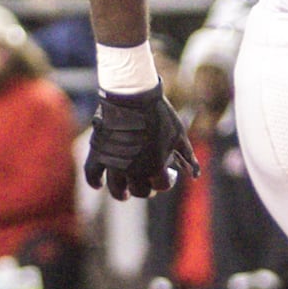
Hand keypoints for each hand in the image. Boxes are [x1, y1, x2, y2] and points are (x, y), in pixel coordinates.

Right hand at [83, 85, 197, 200]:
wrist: (132, 94)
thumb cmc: (159, 113)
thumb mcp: (178, 134)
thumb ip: (187, 156)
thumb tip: (195, 175)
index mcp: (155, 166)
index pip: (162, 185)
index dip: (168, 180)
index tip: (169, 173)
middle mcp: (133, 170)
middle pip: (140, 191)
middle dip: (146, 189)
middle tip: (147, 184)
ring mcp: (114, 163)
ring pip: (117, 189)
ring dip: (122, 194)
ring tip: (124, 194)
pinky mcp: (98, 153)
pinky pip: (92, 174)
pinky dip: (94, 181)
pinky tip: (98, 185)